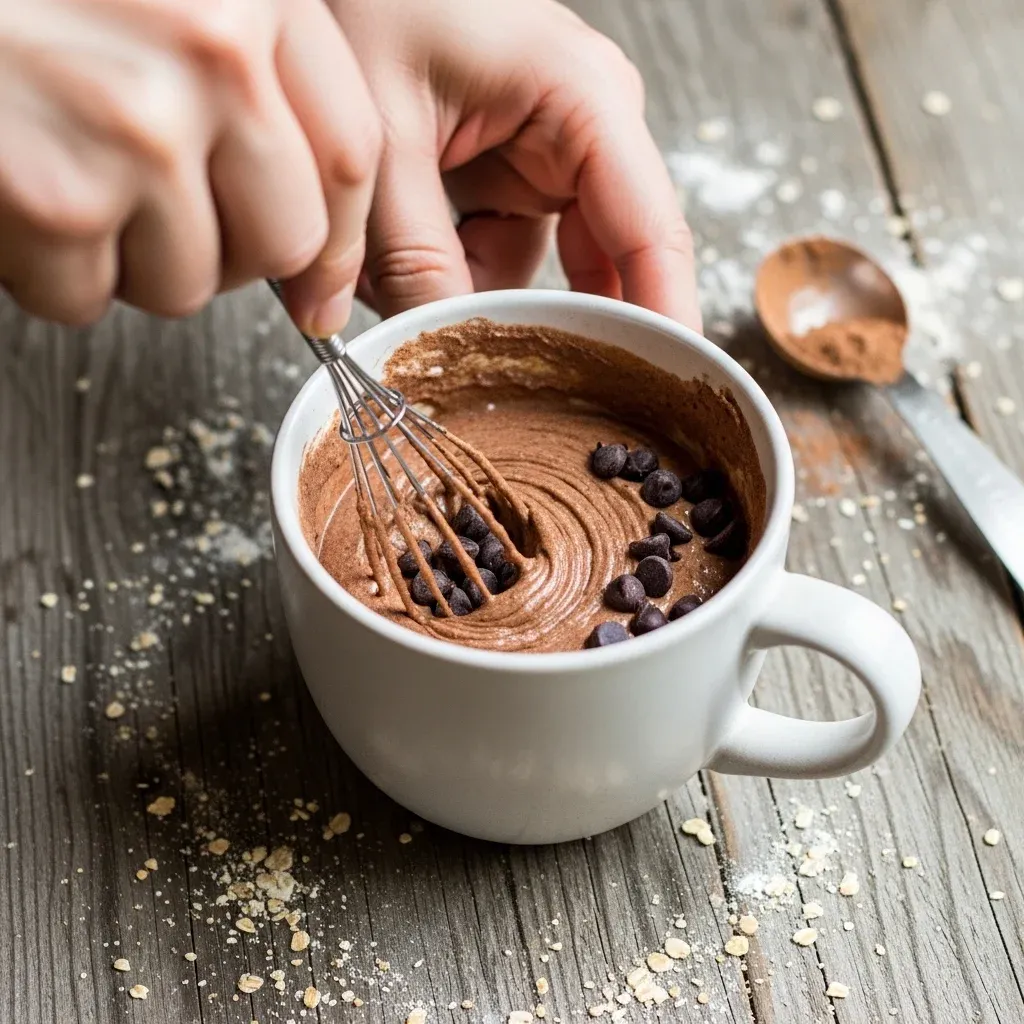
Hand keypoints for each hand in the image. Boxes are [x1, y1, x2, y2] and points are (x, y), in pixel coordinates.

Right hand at [0, 0, 380, 334]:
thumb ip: (256, 86)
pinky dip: (46, 271)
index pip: (352, 153)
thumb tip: (319, 261)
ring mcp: (138, 126)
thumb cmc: (27, 0)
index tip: (320, 287)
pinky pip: (87, 297)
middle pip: (287, 238)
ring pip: (189, 283)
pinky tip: (15, 193)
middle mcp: (211, 52)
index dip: (339, 239)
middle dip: (227, 253)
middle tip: (155, 213)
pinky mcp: (58, 195)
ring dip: (125, 260)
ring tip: (64, 173)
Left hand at [330, 0, 698, 329]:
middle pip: (594, 272)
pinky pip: (486, 260)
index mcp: (587, 103)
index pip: (652, 237)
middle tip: (475, 357)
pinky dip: (439, 270)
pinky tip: (390, 243)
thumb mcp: (383, 137)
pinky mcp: (505, 179)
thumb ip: (415, 257)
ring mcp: (545, 159)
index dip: (664, 326)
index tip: (666, 399)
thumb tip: (438, 357)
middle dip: (522, 316)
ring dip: (455, 289)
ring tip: (384, 254)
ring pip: (523, 277)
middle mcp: (584, 134)